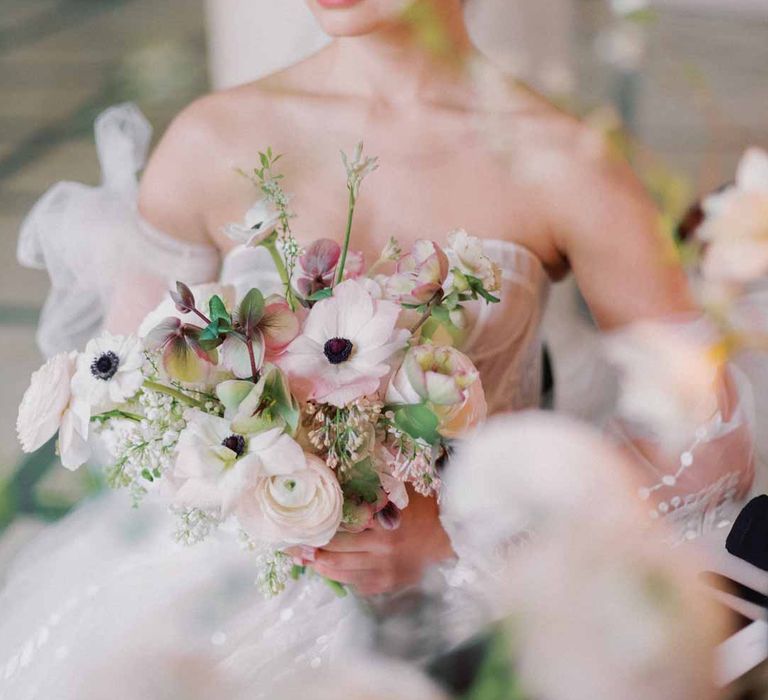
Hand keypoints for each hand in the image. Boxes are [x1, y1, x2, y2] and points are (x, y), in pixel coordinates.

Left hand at [293, 490, 454, 596]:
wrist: (451, 537)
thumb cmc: (425, 507)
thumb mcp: (401, 491)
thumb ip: (374, 486)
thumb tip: (343, 469)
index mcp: (383, 526)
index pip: (339, 530)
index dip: (316, 529)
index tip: (296, 528)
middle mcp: (381, 552)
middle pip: (335, 554)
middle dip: (310, 551)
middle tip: (289, 547)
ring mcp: (384, 572)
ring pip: (341, 573)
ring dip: (320, 566)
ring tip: (302, 558)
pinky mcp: (387, 585)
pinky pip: (356, 584)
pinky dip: (340, 576)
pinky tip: (328, 567)